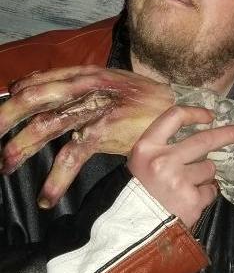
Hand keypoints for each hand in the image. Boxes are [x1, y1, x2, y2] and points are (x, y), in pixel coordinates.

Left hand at [0, 65, 176, 205]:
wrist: (178, 108)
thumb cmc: (143, 98)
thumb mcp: (112, 83)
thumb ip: (83, 86)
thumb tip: (50, 93)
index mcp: (86, 74)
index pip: (42, 80)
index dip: (18, 93)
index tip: (3, 107)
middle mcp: (86, 85)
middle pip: (35, 97)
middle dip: (6, 116)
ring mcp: (95, 107)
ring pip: (46, 125)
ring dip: (21, 147)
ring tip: (6, 166)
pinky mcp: (106, 130)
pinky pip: (72, 155)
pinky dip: (56, 179)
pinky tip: (47, 198)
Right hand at [127, 105, 233, 226]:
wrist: (132, 229)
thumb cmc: (138, 192)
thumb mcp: (141, 162)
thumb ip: (163, 146)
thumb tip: (200, 133)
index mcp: (146, 147)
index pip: (174, 117)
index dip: (195, 113)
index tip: (210, 116)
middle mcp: (163, 161)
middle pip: (204, 140)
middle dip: (228, 134)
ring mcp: (178, 181)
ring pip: (209, 168)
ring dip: (204, 175)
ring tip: (186, 186)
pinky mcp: (192, 200)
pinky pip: (211, 190)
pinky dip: (205, 194)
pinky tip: (190, 200)